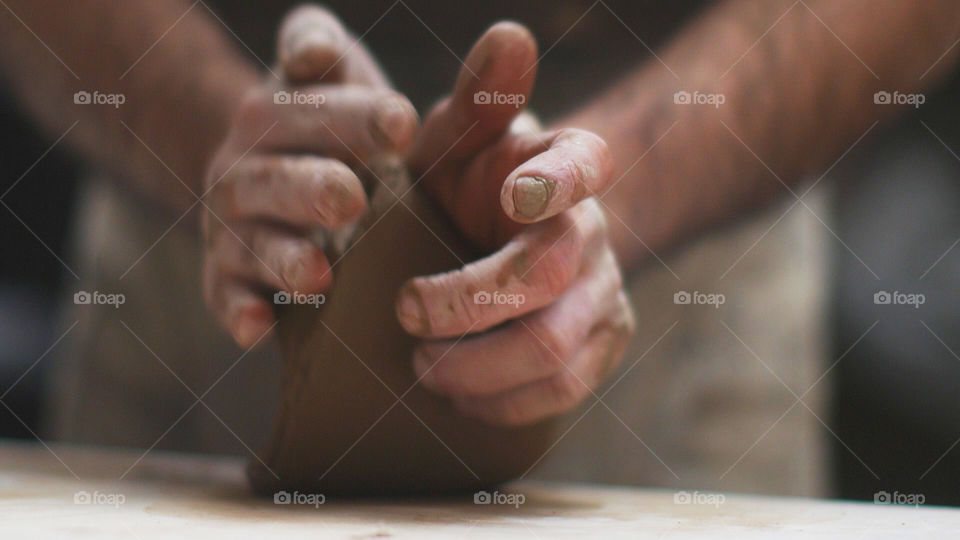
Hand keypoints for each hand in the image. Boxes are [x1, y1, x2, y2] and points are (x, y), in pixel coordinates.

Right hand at [202, 6, 417, 346]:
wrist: (268, 173)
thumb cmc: (335, 130)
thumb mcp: (365, 92)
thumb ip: (430, 81)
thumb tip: (507, 38)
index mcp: (283, 109)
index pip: (309, 99)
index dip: (351, 112)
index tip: (405, 124)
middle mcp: (249, 162)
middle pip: (272, 172)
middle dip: (310, 186)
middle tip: (352, 199)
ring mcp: (233, 222)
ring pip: (247, 238)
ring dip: (280, 256)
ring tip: (318, 274)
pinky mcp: (225, 275)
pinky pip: (223, 294)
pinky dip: (236, 310)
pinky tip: (260, 327)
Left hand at [397, 23, 634, 425]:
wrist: (505, 242)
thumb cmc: (470, 185)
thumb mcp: (461, 138)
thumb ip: (481, 95)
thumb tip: (509, 36)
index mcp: (566, 167)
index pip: (584, 164)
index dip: (556, 180)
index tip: (509, 195)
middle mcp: (593, 232)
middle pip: (544, 276)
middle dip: (464, 301)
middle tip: (405, 311)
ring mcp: (602, 295)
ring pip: (552, 348)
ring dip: (473, 365)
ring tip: (420, 364)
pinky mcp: (598, 349)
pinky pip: (562, 392)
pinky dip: (500, 402)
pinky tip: (457, 394)